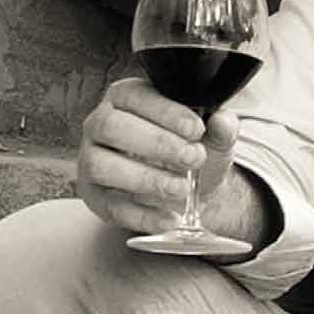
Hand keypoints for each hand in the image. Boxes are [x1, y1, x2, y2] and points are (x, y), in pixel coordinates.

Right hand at [77, 75, 238, 234]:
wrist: (184, 186)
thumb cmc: (189, 147)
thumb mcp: (210, 134)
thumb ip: (220, 126)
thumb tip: (223, 121)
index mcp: (125, 96)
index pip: (136, 95)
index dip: (165, 112)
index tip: (196, 129)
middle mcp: (100, 124)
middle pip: (111, 126)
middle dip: (156, 143)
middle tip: (193, 158)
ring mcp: (91, 160)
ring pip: (102, 165)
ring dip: (146, 178)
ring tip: (182, 188)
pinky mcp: (94, 196)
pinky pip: (110, 206)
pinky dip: (142, 215)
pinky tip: (170, 218)